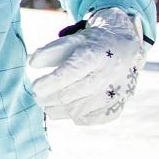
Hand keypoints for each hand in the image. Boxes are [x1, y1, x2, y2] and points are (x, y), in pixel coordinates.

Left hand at [27, 8, 144, 125]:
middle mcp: (108, 74)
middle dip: (48, 98)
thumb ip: (50, 51)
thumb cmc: (92, 44)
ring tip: (47, 105)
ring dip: (58, 110)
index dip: (49, 83)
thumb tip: (32, 63)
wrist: (126, 47)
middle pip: (70, 95)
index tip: (35, 86)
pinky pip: (94, 118)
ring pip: (79, 110)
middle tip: (37, 97)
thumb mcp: (72, 40)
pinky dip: (78, 117)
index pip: (69, 73)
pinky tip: (69, 110)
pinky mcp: (119, 104)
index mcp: (96, 54)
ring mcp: (116, 92)